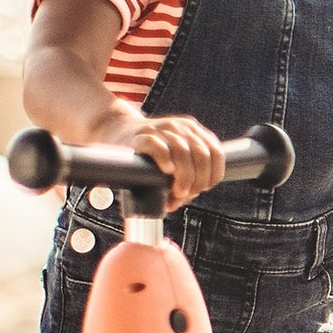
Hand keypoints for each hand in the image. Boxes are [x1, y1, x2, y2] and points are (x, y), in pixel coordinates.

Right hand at [111, 111, 225, 210]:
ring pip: (182, 151)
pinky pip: (157, 145)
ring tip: (177, 191)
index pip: (216, 154)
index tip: (201, 189)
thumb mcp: (172, 161)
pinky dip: (165, 160)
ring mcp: (162, 129)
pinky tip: (166, 171)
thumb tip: (173, 204)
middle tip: (185, 194)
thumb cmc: (148, 154)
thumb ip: (180, 180)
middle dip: (197, 180)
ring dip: (184, 177)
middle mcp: (181, 128)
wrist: (117, 132)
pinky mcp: (142, 135)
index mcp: (194, 133)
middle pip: (202, 155)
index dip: (212, 175)